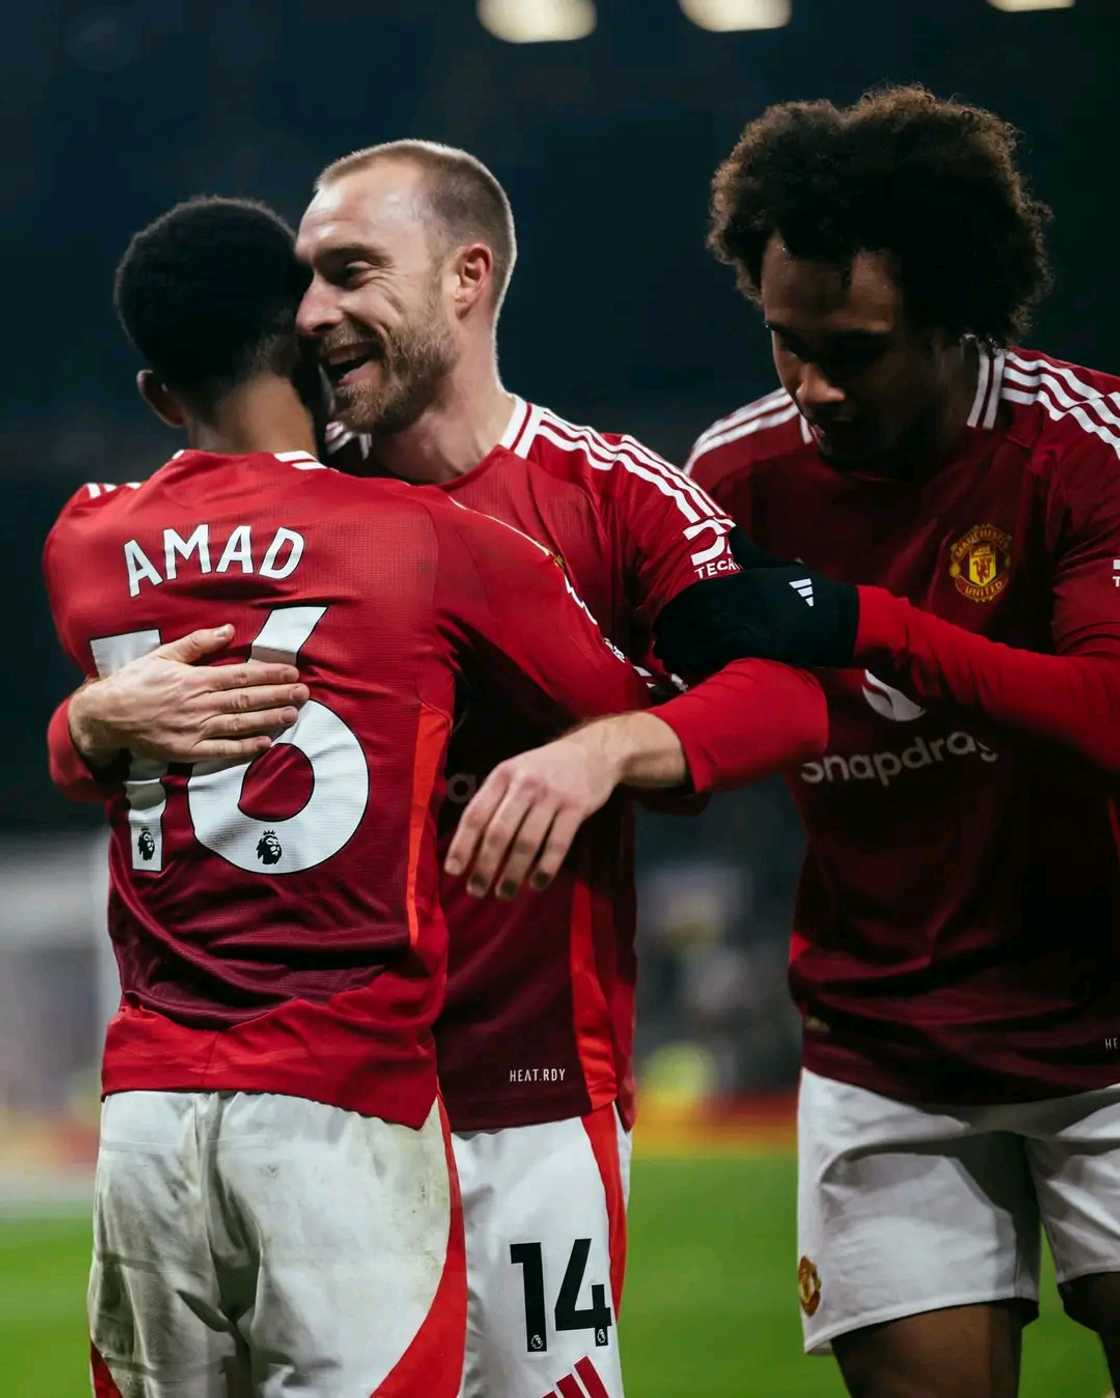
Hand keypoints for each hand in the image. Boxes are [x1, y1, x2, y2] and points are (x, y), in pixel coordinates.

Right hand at [69, 625, 308, 766]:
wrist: (107, 716)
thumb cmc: (136, 682)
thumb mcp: (163, 655)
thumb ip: (197, 643)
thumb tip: (228, 629)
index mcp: (195, 679)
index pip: (241, 676)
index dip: (269, 674)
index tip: (292, 672)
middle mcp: (199, 704)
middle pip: (246, 699)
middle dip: (278, 695)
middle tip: (304, 693)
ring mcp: (195, 730)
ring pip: (239, 724)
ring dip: (268, 719)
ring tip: (293, 715)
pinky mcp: (188, 751)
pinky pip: (221, 750)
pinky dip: (244, 747)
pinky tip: (265, 743)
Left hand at [444, 726, 625, 900]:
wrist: (592, 751)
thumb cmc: (544, 769)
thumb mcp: (514, 773)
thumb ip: (494, 803)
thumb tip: (470, 849)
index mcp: (502, 775)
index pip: (476, 814)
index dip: (462, 844)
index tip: (453, 871)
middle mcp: (525, 784)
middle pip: (499, 833)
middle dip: (485, 867)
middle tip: (476, 892)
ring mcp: (552, 796)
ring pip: (526, 843)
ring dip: (512, 874)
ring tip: (504, 894)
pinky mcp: (576, 807)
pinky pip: (557, 845)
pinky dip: (545, 869)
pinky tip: (536, 884)